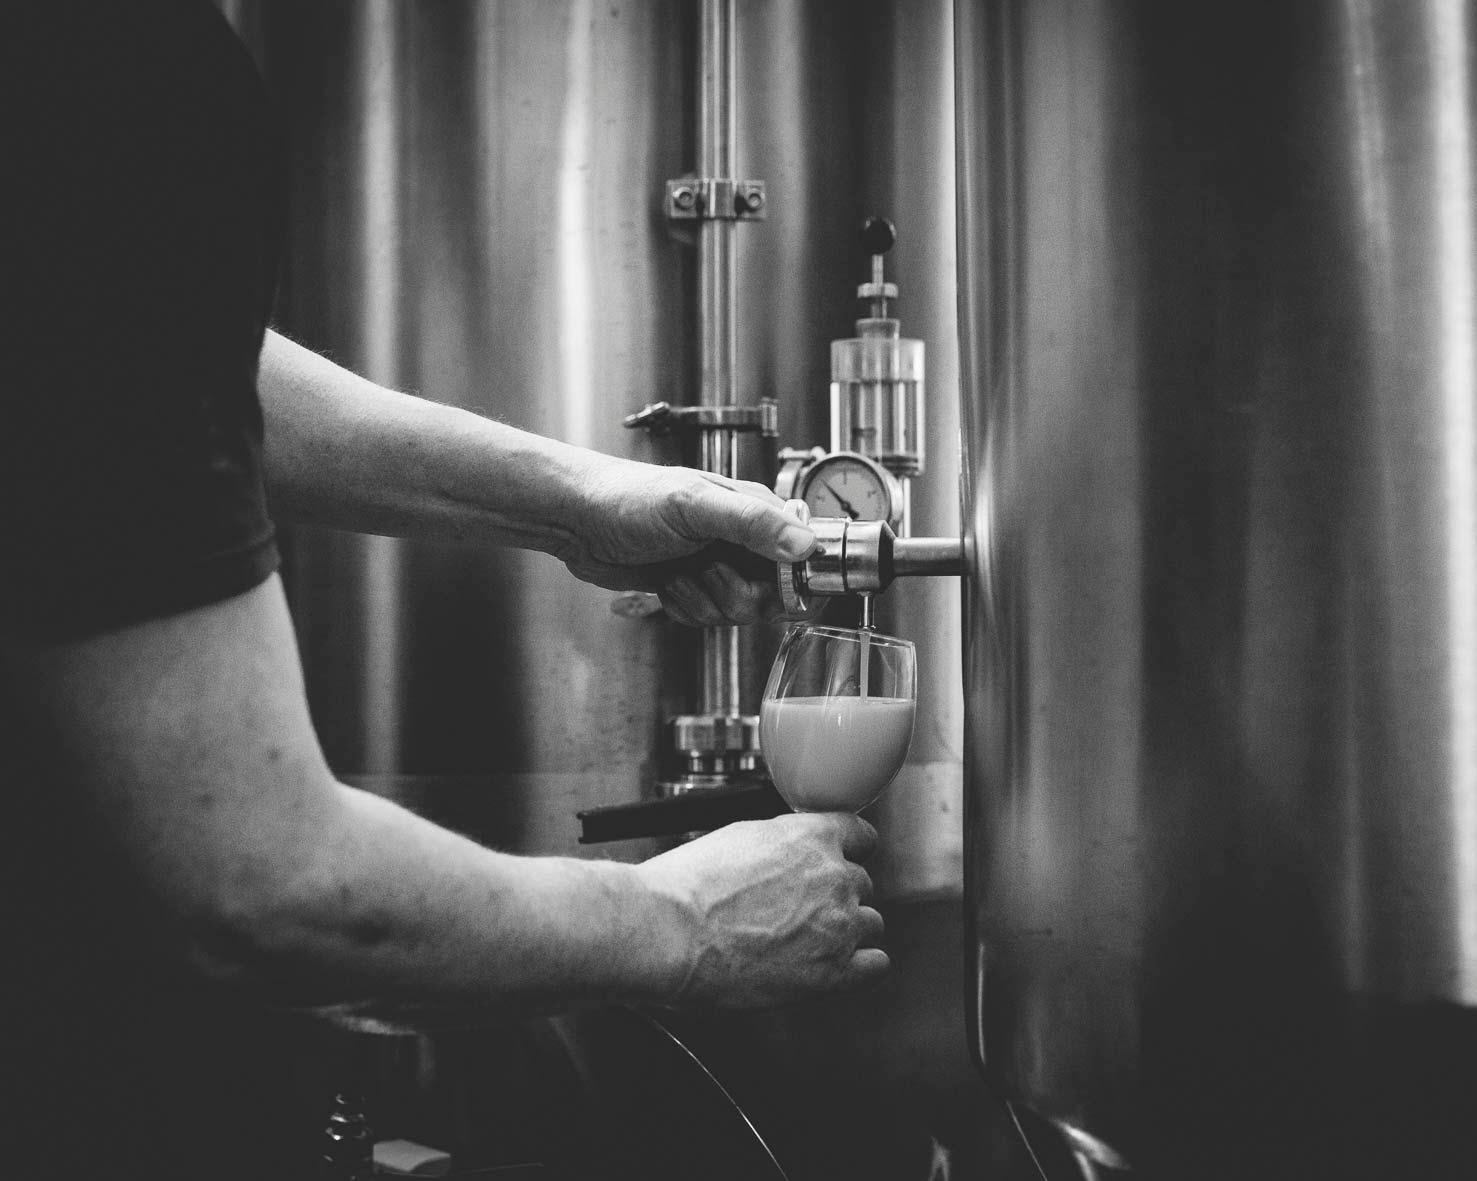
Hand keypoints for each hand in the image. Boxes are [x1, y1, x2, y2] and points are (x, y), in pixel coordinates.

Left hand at [557, 461, 816, 625]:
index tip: (768, 585)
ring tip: (679, 571)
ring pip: (737, 613)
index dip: (791, 581)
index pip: (803, 557)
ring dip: (702, 601)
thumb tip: (804, 545)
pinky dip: (683, 608)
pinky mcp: (692, 588)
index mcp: (754, 512)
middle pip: (771, 597)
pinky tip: (665, 584)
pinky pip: (706, 619)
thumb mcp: (694, 506)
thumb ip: (753, 524)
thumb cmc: (629, 497)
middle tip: (709, 571)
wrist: (577, 520)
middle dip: (735, 595)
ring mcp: (717, 566)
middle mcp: (742, 541)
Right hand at [635, 813, 887, 1008]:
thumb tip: (791, 852)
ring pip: (872, 923)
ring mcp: (839, 924)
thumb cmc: (687, 887)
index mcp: (811, 835)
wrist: (667, 931)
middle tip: (798, 913)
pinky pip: (877, 965)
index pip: (861, 836)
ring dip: (846, 931)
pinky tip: (832, 967)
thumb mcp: (739, 837)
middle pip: (862, 883)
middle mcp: (834, 875)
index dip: (847, 853)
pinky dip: (859, 966)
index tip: (833, 866)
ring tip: (805, 943)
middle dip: (835, 897)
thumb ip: (782, 843)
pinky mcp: (833, 971)